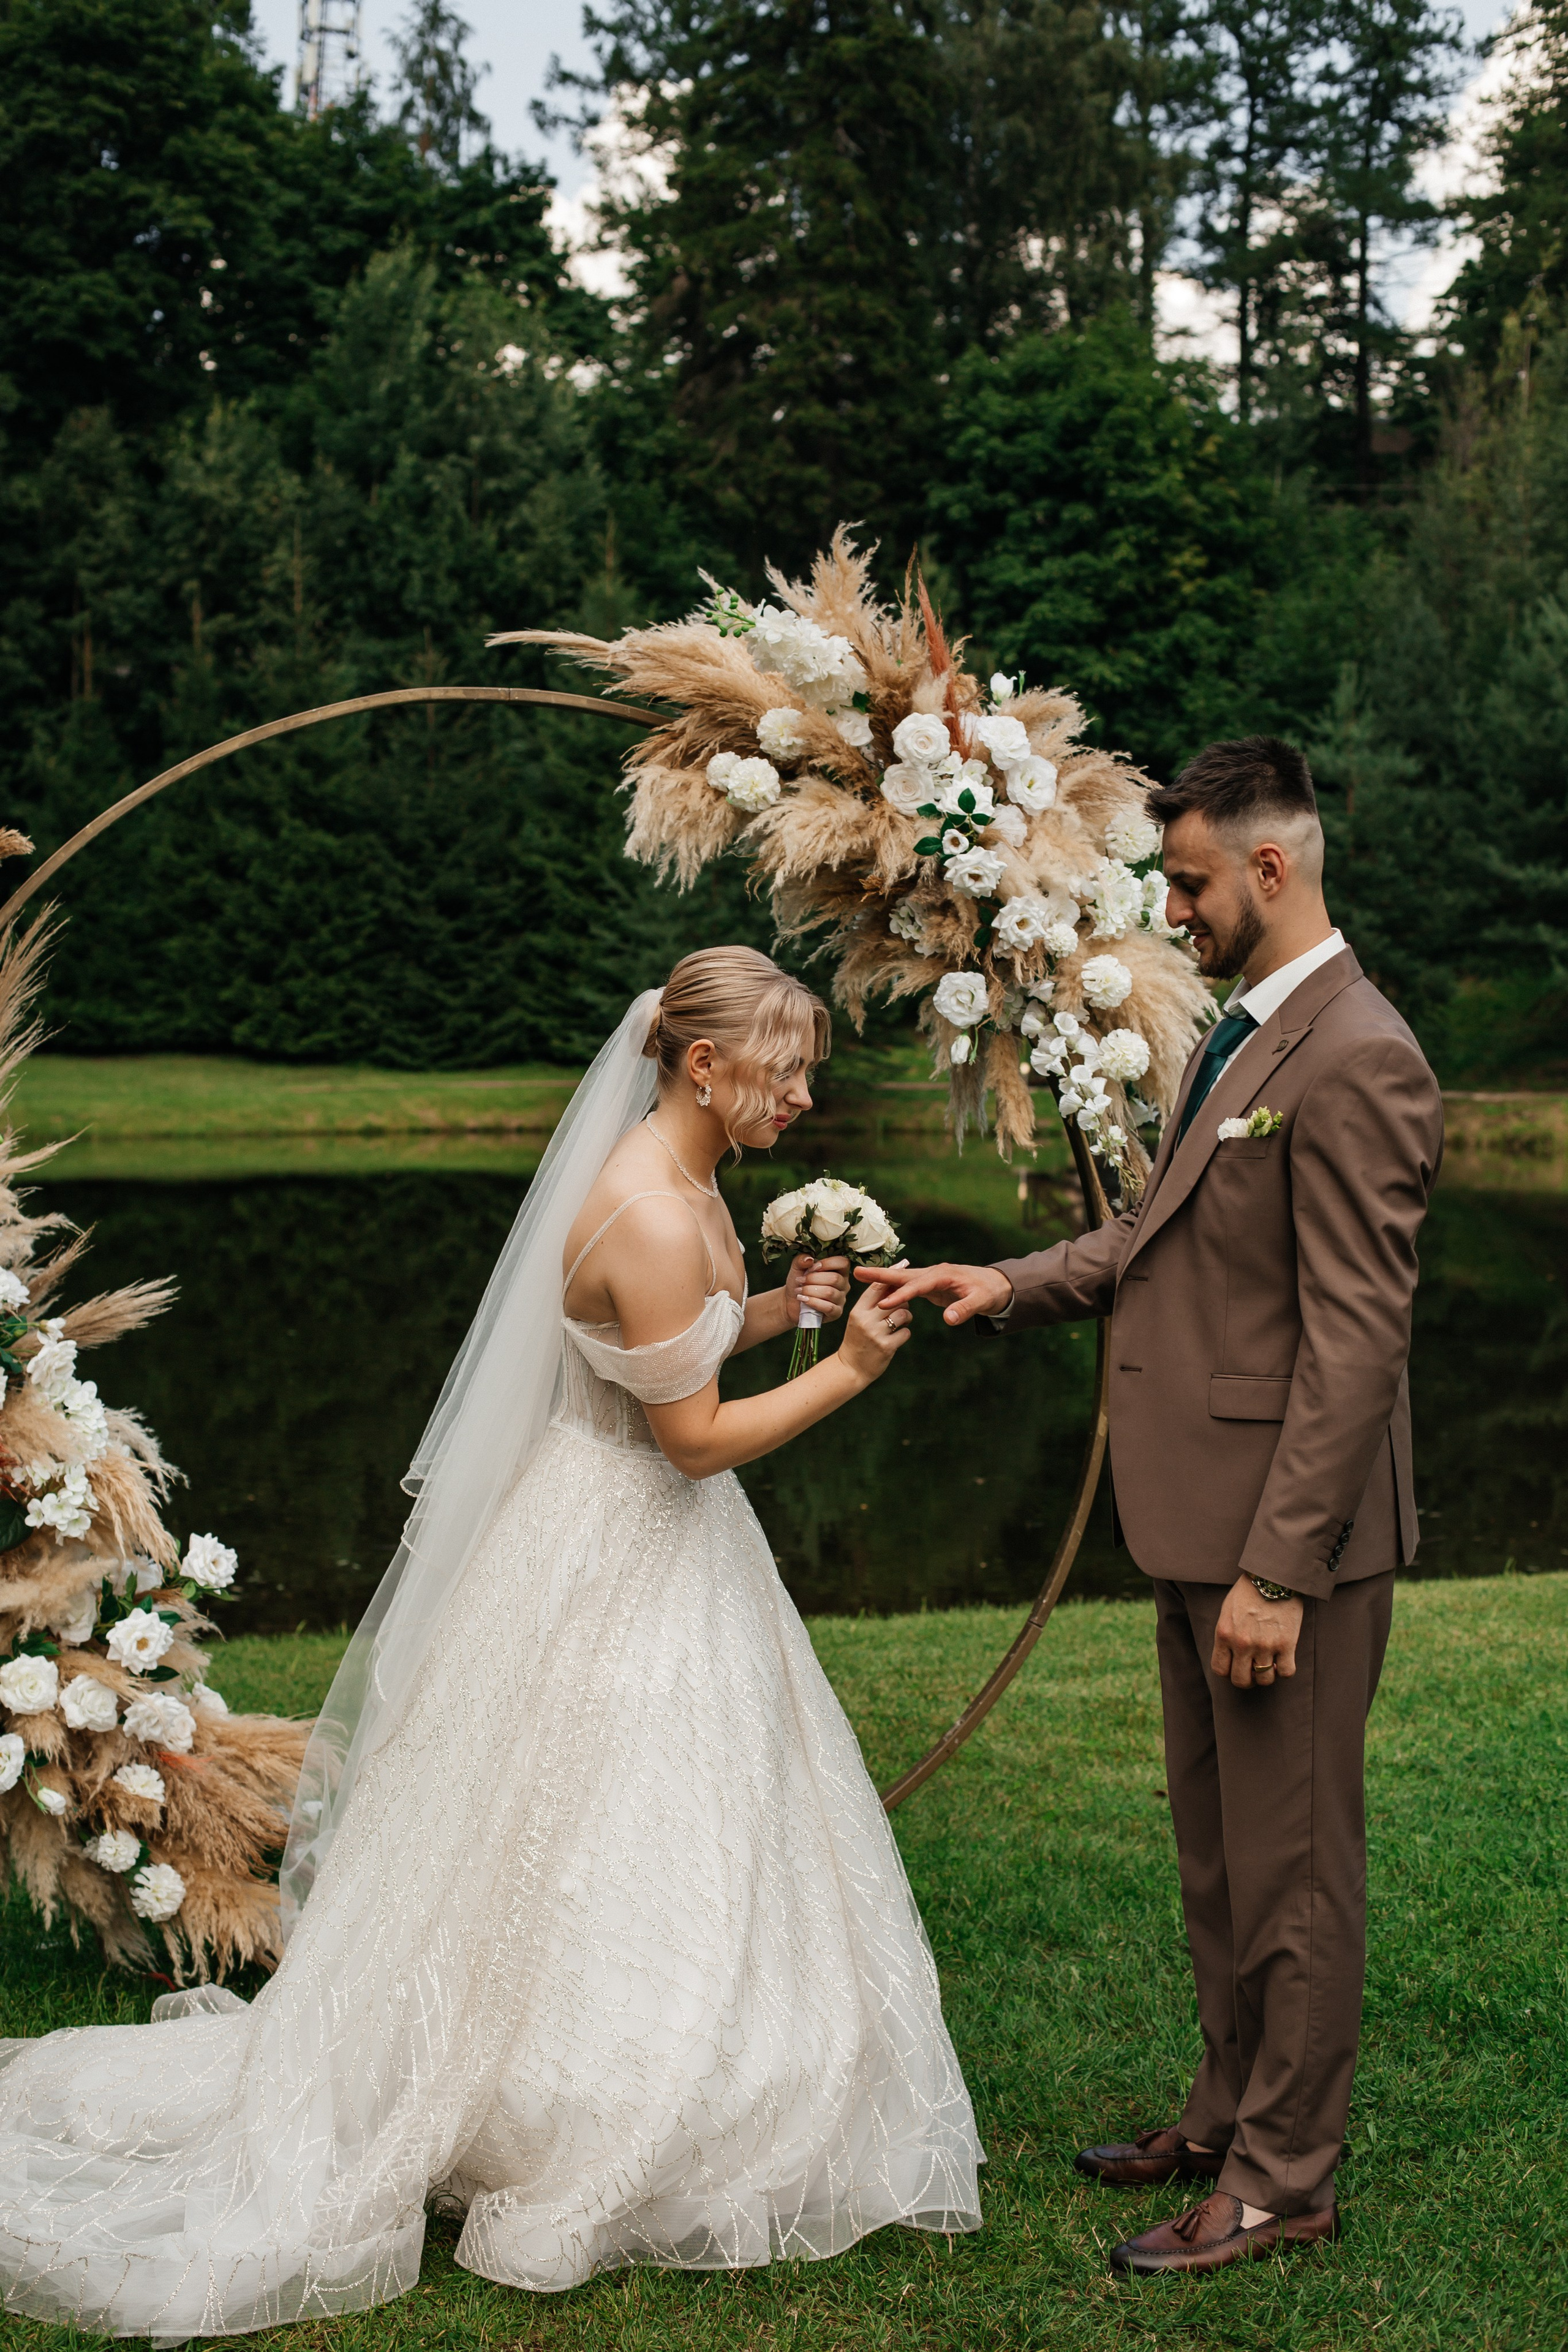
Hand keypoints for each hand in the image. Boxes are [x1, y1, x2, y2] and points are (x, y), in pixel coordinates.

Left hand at [784, 1253, 849, 1325]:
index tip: (812, 1267)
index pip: (843, 1262)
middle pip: (834, 1278)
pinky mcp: (836, 1313)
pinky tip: (803, 1299)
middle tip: (800, 1281)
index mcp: (839, 1271)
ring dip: (810, 1290)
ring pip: (830, 1292)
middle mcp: (843, 1284)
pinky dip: (813, 1302)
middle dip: (813, 1279)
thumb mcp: (797, 1268)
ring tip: (799, 1291)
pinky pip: (828, 1307)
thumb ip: (801, 1260)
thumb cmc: (799, 1283)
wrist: (791, 1302)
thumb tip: (809, 1259)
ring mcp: (841, 1299)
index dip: (827, 1263)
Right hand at [837, 1277, 912, 1385]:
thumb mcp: (858, 1318)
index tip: (901, 1272)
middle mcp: (865, 1320)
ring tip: (900, 1323)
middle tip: (899, 1310)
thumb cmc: (857, 1340)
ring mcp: (876, 1334)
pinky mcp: (886, 1347)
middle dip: (902, 1303)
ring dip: (906, 1318)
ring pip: (903, 1314)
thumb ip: (872, 1303)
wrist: (850, 1368)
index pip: (876, 1287)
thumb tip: (889, 1283)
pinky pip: (906, 1332)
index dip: (890, 1278)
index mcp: (857, 1310)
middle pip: (894, 1299)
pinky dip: (904, 1334)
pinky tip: (897, 1337)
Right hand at [855, 1260, 1012, 1325]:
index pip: (918, 1285)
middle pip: (903, 1275)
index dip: (900, 1295)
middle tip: (857, 1272)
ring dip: (883, 1279)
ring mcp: (931, 1277)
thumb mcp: (981, 1301)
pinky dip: (893, 1287)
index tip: (883, 1304)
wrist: (997, 1284)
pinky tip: (880, 1291)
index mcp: (944, 1275)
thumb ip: (965, 1309)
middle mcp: (934, 1273)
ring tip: (860, 1277)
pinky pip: (908, 1285)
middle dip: (880, 1275)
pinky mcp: (931, 1285)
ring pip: (903, 1278)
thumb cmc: (989, 1292)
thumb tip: (949, 1319)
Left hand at [1211, 1575, 1302, 1689]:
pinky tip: (1283, 1659)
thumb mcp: (1227, 1611)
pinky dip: (1285, 1669)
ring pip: (1265, 1680)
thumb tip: (1230, 1656)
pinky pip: (1286, 1672)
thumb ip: (1226, 1634)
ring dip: (1267, 1675)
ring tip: (1269, 1663)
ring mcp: (1265, 1645)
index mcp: (1224, 1634)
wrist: (1273, 1576)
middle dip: (1247, 1679)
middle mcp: (1242, 1643)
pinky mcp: (1287, 1644)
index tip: (1236, 1667)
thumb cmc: (1249, 1591)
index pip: (1220, 1669)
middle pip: (1241, 1680)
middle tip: (1253, 1671)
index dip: (1229, 1672)